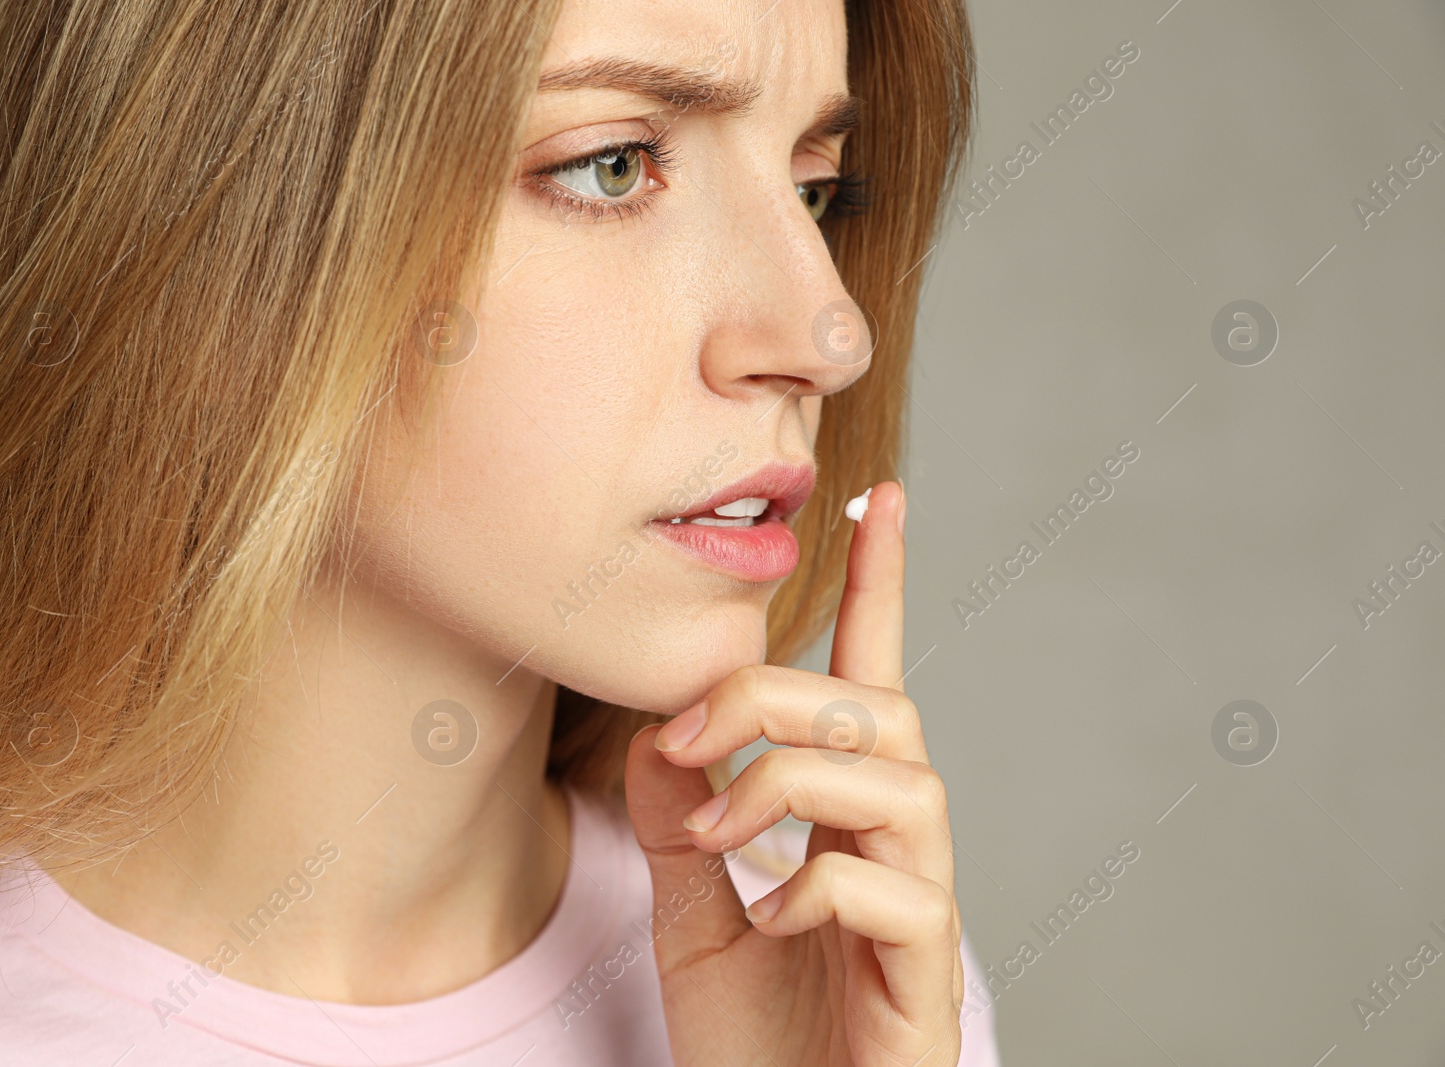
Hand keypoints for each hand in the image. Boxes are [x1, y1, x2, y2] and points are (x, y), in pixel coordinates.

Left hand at [625, 479, 962, 1065]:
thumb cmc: (752, 1036)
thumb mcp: (693, 904)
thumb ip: (682, 812)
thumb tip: (665, 725)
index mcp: (847, 819)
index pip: (874, 678)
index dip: (882, 586)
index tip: (881, 496)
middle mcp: (899, 850)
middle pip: (883, 711)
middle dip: (777, 697)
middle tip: (685, 740)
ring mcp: (920, 915)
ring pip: (906, 780)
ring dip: (787, 783)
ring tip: (717, 834)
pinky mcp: (925, 984)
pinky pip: (901, 893)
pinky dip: (813, 888)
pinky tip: (763, 922)